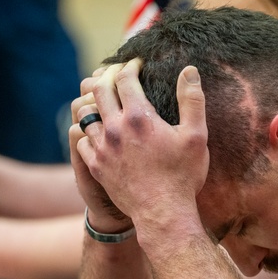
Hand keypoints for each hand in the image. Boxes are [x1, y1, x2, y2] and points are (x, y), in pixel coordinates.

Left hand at [71, 59, 209, 242]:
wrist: (162, 213)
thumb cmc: (183, 176)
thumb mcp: (196, 136)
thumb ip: (192, 100)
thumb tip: (190, 70)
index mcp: (138, 117)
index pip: (124, 77)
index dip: (130, 65)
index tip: (137, 65)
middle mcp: (114, 128)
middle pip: (99, 89)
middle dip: (107, 76)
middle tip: (117, 75)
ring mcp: (102, 148)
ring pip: (85, 113)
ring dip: (94, 102)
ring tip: (105, 101)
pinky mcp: (95, 165)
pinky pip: (81, 139)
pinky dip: (88, 130)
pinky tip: (98, 131)